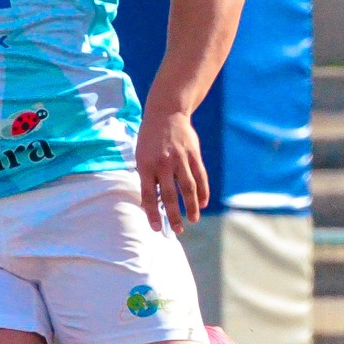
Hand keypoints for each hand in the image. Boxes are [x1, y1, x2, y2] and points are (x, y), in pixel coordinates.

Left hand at [135, 107, 208, 232]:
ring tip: (193, 220)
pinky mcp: (194, 155)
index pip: (149, 195)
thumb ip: (147, 177)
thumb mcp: (141, 156)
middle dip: (173, 215)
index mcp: (146, 165)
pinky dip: (202, 192)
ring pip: (188, 188)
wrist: (166, 113)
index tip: (156, 228)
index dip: (152, 213)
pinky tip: (202, 203)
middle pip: (170, 195)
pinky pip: (200, 177)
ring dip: (191, 207)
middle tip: (177, 230)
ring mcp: (180, 159)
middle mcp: (164, 164)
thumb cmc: (150, 139)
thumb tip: (152, 202)